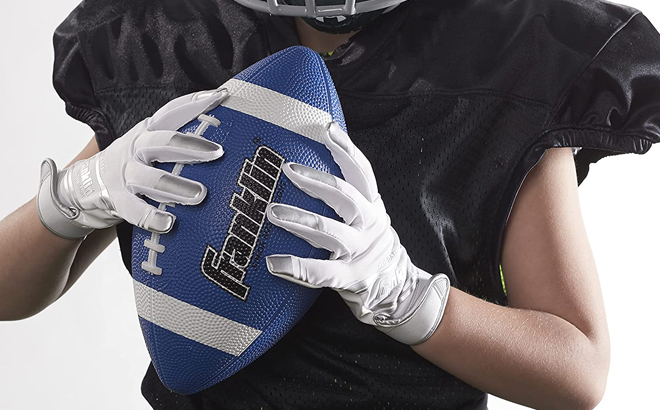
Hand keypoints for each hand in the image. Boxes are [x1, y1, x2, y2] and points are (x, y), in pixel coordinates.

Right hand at [37, 88, 227, 238]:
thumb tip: (225, 142)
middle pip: (163, 142)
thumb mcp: (151, 147)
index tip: (221, 96)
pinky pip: (133, 208)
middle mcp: (137, 148)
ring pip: (150, 178)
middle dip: (191, 146)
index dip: (194, 102)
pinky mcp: (116, 198)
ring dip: (176, 186)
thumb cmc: (133, 165)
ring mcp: (125, 173)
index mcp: (149, 132)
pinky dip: (150, 216)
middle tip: (218, 152)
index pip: (172, 112)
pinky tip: (168, 223)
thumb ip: (178, 143)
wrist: (84, 186)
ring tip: (200, 195)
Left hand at [265, 122, 449, 344]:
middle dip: (315, 181)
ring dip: (299, 220)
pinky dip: (296, 266)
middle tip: (287, 169)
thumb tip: (309, 165)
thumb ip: (347, 195)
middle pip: (344, 197)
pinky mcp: (348, 277)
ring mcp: (358, 251)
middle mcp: (369, 225)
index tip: (327, 129)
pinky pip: (321, 272)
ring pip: (329, 231)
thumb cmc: (368, 244)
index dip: (346, 149)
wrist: (396, 287)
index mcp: (373, 206)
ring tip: (272, 212)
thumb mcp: (367, 215)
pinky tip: (273, 262)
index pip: (362, 172)